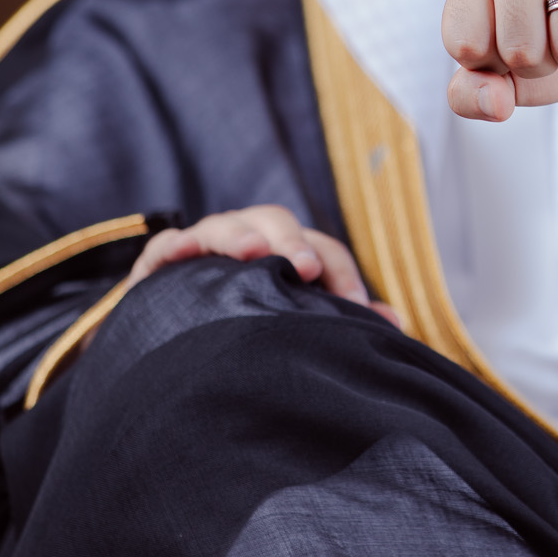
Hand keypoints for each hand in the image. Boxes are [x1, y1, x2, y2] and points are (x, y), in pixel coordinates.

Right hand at [127, 204, 399, 322]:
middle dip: (293, 242)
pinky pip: (166, 246)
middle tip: (307, 268)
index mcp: (288, 251)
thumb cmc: (252, 321)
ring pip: (225, 225)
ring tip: (253, 252)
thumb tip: (393, 323)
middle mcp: (251, 238)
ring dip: (239, 235)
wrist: (183, 334)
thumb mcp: (296, 319)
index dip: (341, 273)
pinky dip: (174, 246)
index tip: (356, 308)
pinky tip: (181, 255)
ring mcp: (207, 245)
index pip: (322, 249)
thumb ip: (339, 317)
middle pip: (276, 222)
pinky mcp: (164, 262)